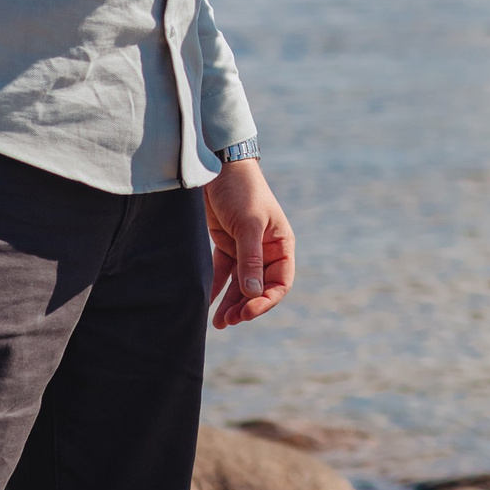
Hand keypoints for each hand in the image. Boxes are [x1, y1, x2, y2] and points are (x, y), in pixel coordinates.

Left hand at [203, 159, 294, 328]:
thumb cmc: (241, 191)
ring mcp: (245, 248)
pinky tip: (208, 303)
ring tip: (219, 322)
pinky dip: (216, 288)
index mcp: (280, 244)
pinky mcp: (226, 244)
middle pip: (259, 287)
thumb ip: (251, 259)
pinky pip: (223, 273)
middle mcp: (265, 249)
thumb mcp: (249, 224)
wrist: (217, 167)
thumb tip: (254, 294)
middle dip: (245, 306)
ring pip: (240, 284)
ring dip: (231, 302)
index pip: (280, 282)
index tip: (248, 312)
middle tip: (229, 321)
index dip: (266, 301)